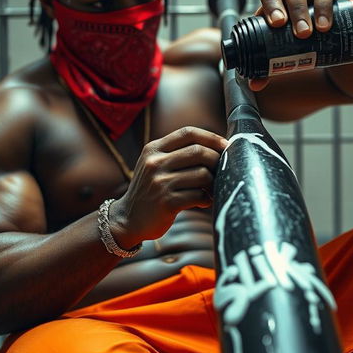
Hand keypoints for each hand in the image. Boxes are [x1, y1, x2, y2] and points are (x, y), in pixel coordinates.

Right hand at [110, 127, 227, 246]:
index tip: (226, 145)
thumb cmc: (150, 190)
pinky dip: (206, 199)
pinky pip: (198, 195)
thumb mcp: (155, 165)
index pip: (188, 133)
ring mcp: (160, 183)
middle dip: (217, 160)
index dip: (211, 137)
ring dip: (213, 183)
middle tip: (222, 170)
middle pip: (198, 152)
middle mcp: (155, 163)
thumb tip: (217, 147)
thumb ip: (178, 153)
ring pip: (202, 174)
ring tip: (210, 189)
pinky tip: (203, 202)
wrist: (127, 219)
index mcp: (153, 149)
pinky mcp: (166, 202)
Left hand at [249, 0, 349, 90]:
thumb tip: (255, 84)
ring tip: (320, 30)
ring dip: (319, 7)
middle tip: (301, 33)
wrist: (323, 38)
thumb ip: (266, 66)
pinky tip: (334, 22)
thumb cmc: (293, 38)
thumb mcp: (279, 49)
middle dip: (297, 9)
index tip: (277, 24)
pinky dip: (335, 6)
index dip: (272, 2)